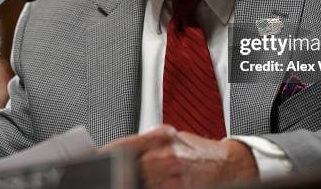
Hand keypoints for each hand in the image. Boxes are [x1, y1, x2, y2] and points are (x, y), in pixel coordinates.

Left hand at [102, 126, 257, 188]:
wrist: (229, 164)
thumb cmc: (197, 152)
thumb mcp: (168, 139)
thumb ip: (142, 147)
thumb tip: (112, 155)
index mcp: (159, 137)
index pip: (119, 148)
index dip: (102, 158)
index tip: (91, 164)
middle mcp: (165, 155)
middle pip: (125, 170)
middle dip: (117, 175)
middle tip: (108, 176)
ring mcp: (172, 176)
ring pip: (138, 183)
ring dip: (129, 182)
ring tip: (125, 180)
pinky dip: (146, 188)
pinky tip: (145, 186)